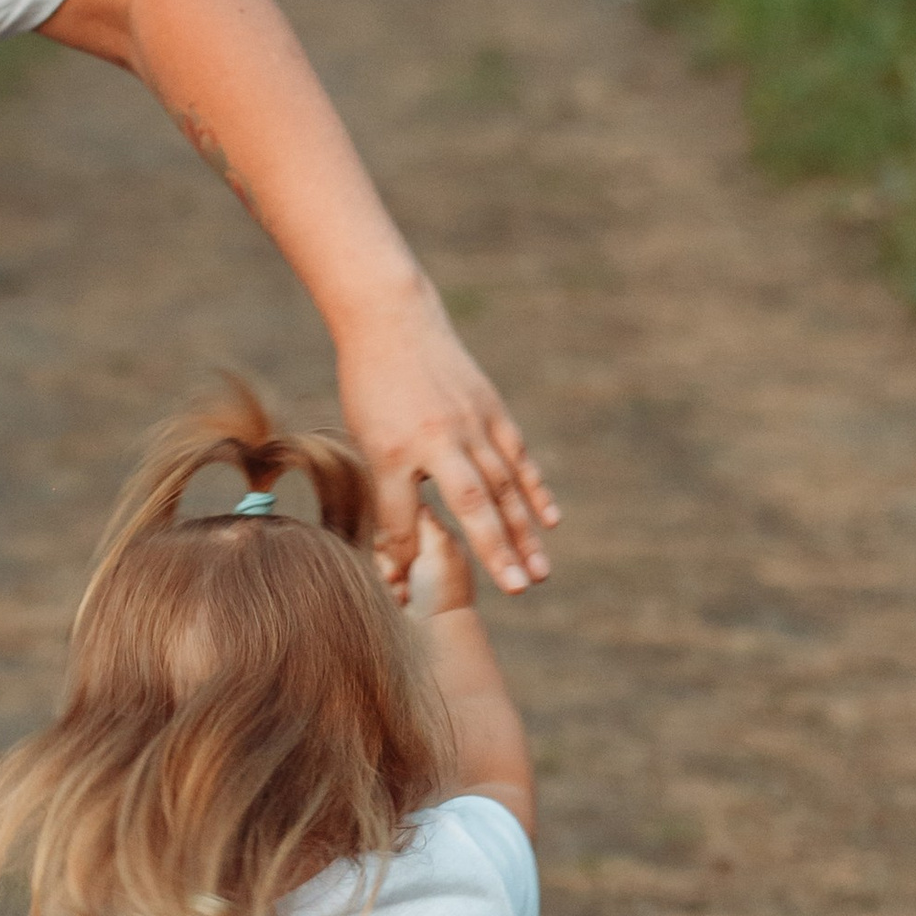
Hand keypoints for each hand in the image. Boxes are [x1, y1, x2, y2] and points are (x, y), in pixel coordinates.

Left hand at [338, 292, 555, 600]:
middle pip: (471, 503)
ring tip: (539, 573)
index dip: (403, 554)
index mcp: (395, 448)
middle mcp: (439, 438)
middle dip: (495, 549)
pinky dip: (535, 490)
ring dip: (524, 531)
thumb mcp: (365, 442)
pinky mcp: (493, 411)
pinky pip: (517, 457)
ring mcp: (472, 422)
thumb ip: (384, 495)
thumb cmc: (371, 389)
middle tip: (518, 590)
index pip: (402, 514)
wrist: (394, 322)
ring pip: (503, 485)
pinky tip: (550, 522)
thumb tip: (392, 553)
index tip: (406, 593)